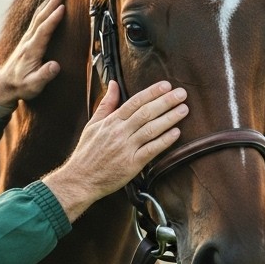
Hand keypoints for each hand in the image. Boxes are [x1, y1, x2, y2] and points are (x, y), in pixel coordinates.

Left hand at [0, 0, 63, 106]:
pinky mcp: (26, 42)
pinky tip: (46, 8)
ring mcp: (25, 41)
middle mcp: (27, 42)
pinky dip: (42, 13)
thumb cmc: (20, 86)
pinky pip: (35, 23)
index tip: (61, 8)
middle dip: (50, 7)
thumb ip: (44, 76)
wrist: (4, 85)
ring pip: (36, 19)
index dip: (52, 19)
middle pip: (39, 20)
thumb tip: (55, 66)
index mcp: (31, 51)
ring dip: (46, 7)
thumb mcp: (32, 85)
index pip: (43, 31)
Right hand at [42, 81, 188, 222]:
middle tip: (182, 93)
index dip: (152, 92)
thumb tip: (113, 83)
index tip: (166, 85)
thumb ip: (106, 104)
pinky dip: (165, 140)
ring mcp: (126, 148)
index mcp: (111, 122)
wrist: (80, 180)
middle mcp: (119, 133)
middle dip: (166, 102)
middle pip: (146, 113)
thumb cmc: (87, 152)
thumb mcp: (93, 125)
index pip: (134, 102)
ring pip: (151, 129)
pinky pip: (152, 150)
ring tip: (183, 110)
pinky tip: (176, 132)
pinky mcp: (132, 164)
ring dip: (169, 118)